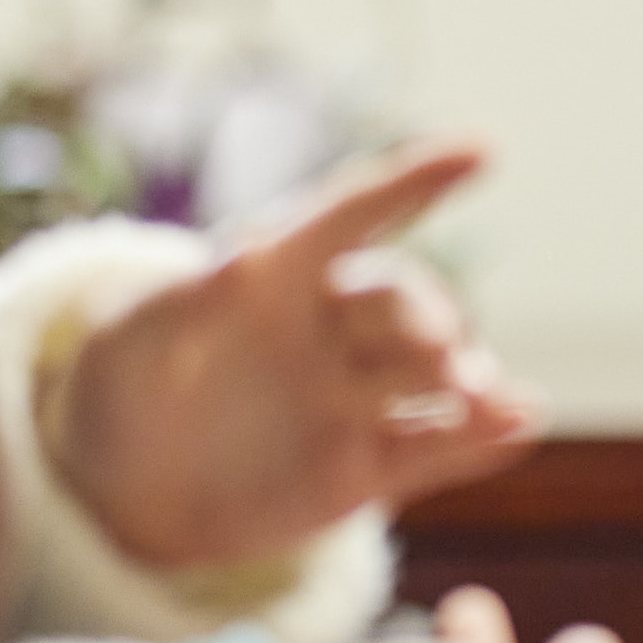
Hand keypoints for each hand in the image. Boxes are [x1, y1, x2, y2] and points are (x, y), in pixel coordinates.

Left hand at [50, 138, 546, 571]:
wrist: (124, 491)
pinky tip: (520, 424)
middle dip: (428, 319)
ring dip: (471, 379)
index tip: (481, 151)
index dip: (415, 181)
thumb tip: (241, 262)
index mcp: (280, 273)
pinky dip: (480, 437)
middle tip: (438, 346)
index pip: (354, 213)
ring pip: (434, 376)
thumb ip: (182, 307)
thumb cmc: (123, 388)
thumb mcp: (130, 344)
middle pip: (402, 307)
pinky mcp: (366, 468)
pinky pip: (435, 446)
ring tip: (485, 399)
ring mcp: (356, 397)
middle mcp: (333, 327)